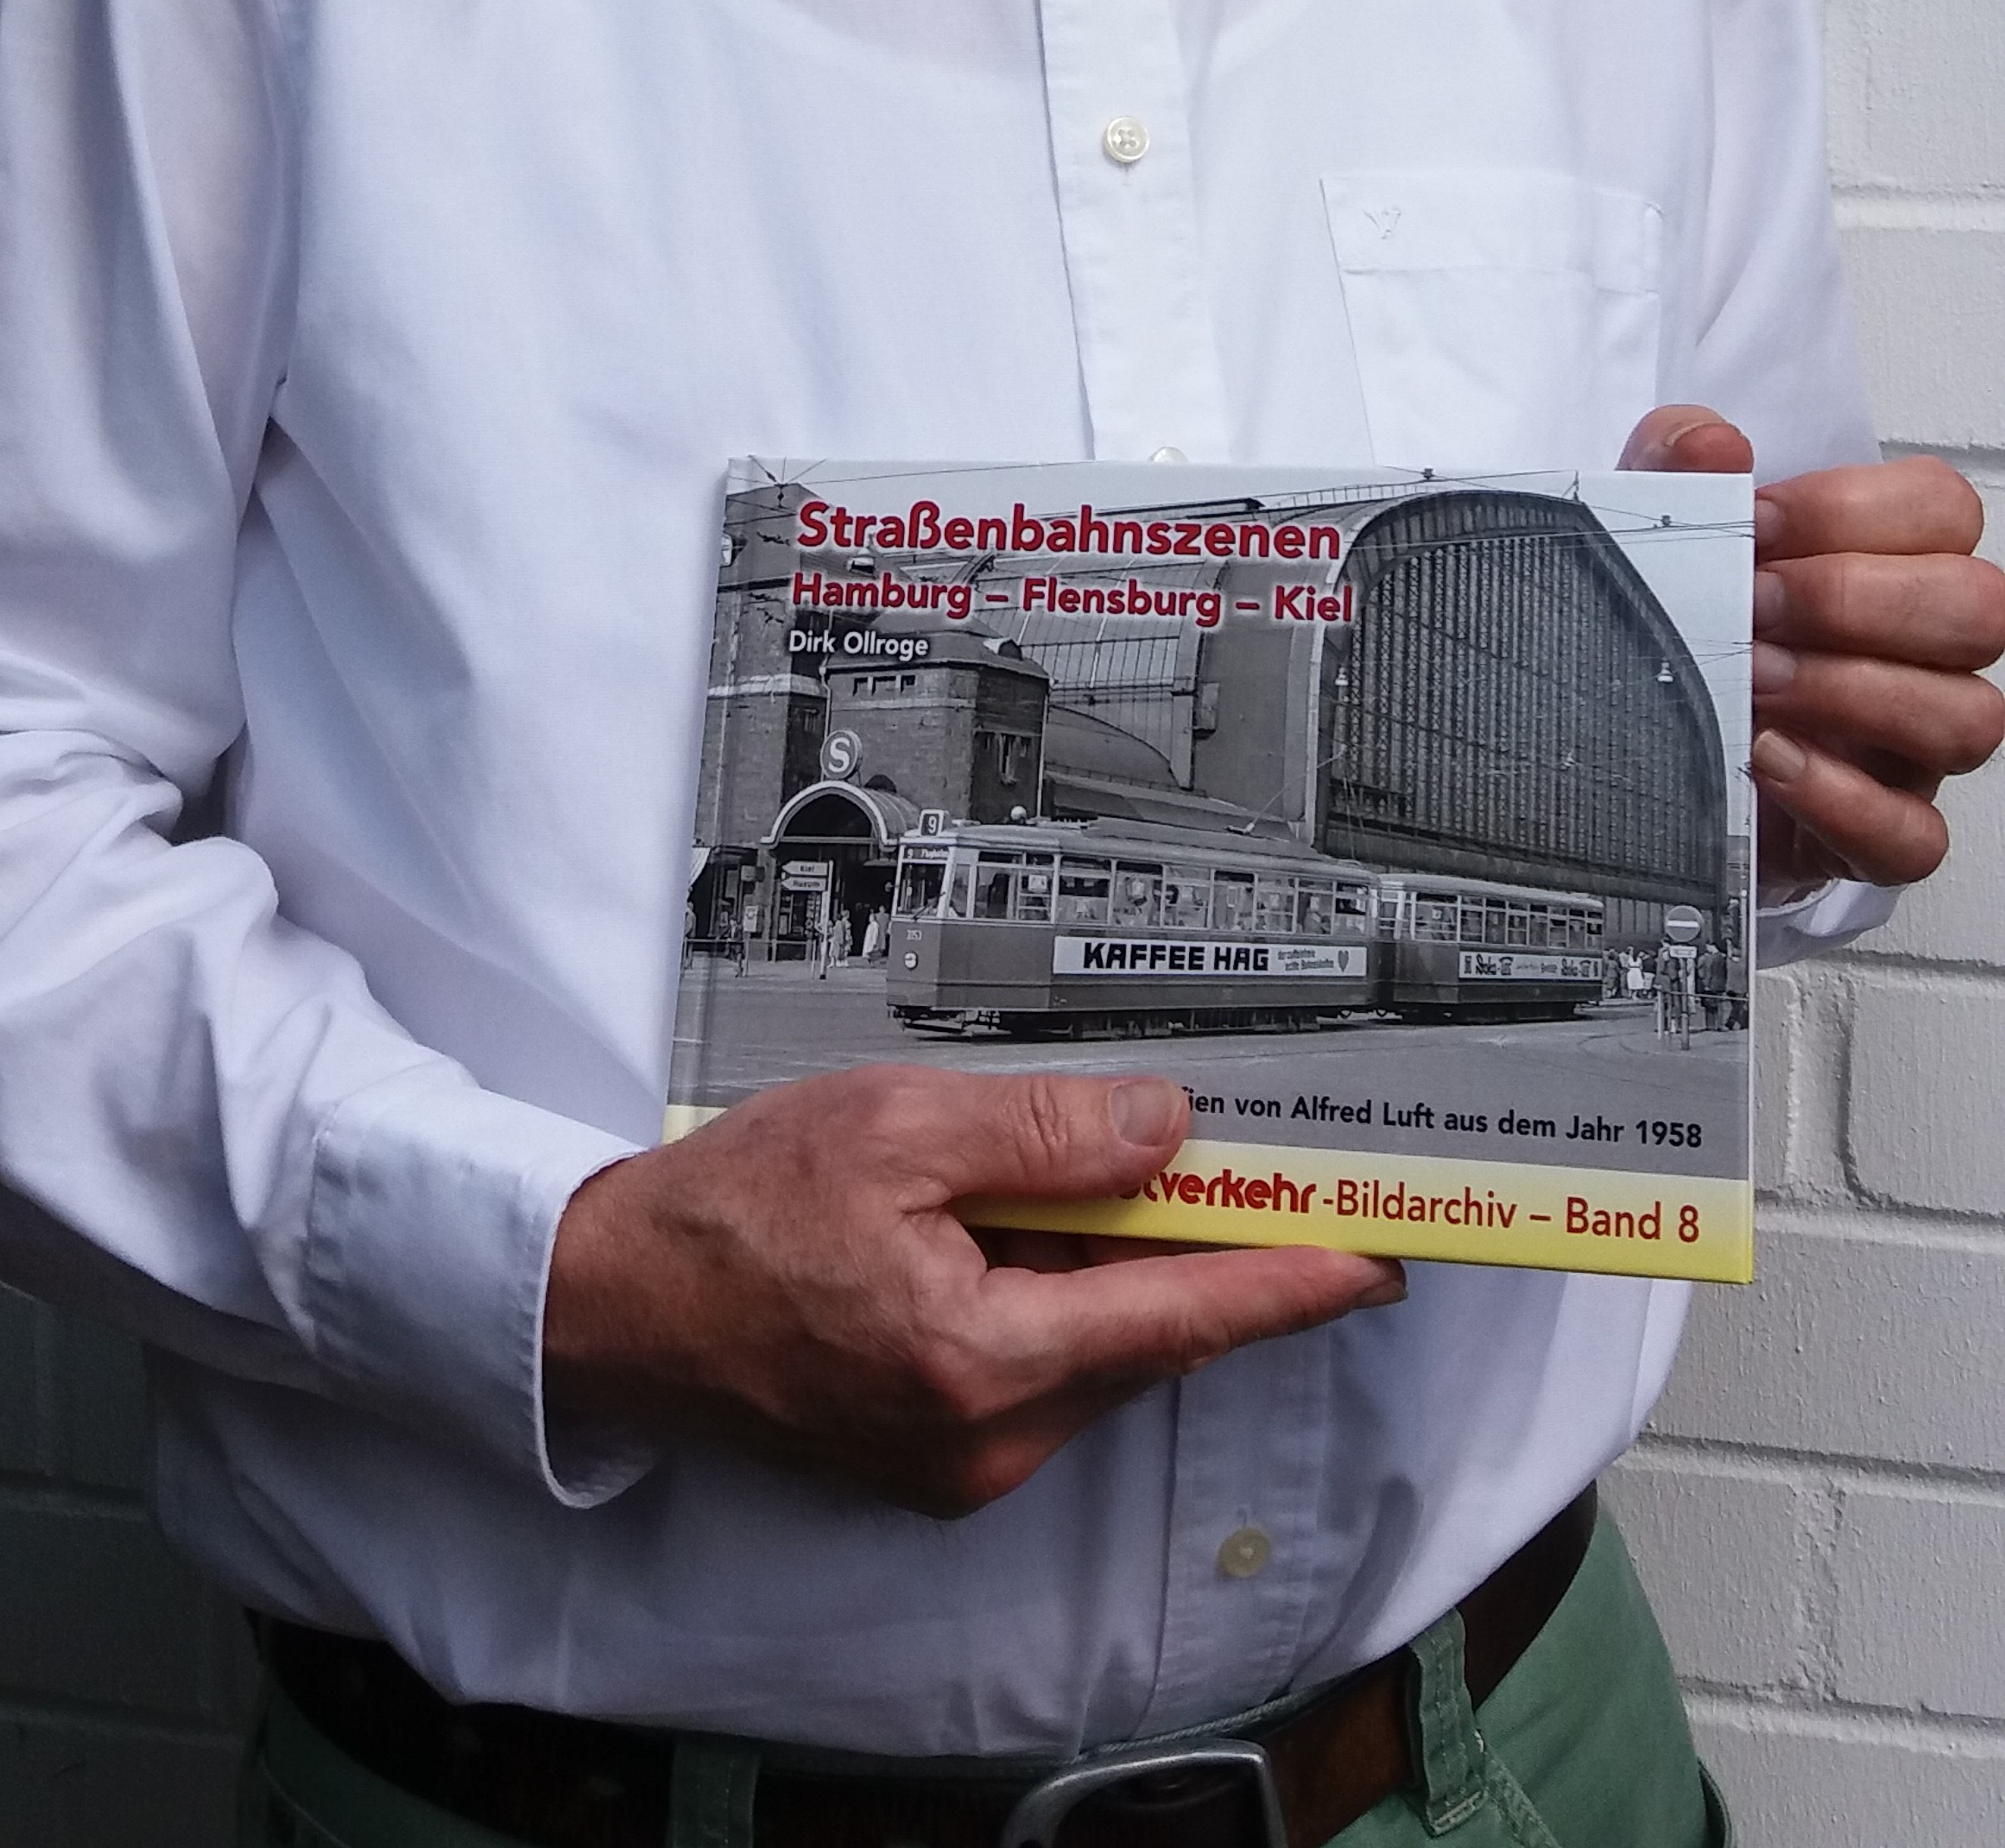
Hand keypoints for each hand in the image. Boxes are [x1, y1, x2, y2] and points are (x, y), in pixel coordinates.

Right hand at [543, 1065, 1401, 1514]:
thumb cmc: (731, 1212)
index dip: (1295, 1281)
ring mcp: (958, 1461)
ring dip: (1118, 1269)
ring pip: (1095, 1350)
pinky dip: (1059, 1300)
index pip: (1185, 1317)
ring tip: (1102, 1174)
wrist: (616, 1300)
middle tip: (1262, 1170)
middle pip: (1148, 1334)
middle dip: (1203, 1250)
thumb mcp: (895, 1125)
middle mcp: (983, 1439)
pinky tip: (1027, 1231)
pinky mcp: (933, 1455)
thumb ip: (1042, 1132)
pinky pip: (1039, 1368)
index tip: (1381, 1256)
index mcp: (981, 1359)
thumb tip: (1162, 1130)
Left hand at [1622, 408, 2004, 891]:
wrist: (1619, 747)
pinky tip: (1764, 760)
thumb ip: (1672, 463)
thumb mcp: (1653, 530)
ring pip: (1970, 719)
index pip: (1944, 510)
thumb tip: (1715, 444)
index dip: (1855, 509)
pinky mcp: (1873, 839)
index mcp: (1888, 567)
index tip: (1756, 522)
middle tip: (1753, 606)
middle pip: (1978, 610)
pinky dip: (1843, 800)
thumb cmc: (1669, 629)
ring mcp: (1909, 752)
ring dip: (1854, 693)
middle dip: (1858, 599)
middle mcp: (1919, 656)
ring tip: (1752, 681)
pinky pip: (1914, 837)